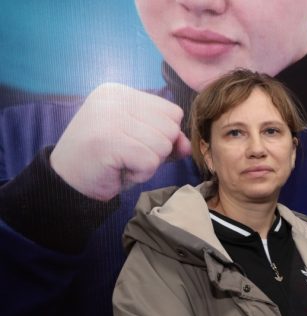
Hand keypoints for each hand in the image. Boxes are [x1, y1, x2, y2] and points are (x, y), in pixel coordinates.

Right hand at [50, 83, 191, 200]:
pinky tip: (118, 169)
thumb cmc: (107, 161)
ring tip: (122, 162)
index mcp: (122, 93)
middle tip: (127, 156)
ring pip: (163, 146)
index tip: (134, 144)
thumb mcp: (141, 145)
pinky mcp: (109, 140)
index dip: (163, 136)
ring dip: (148, 164)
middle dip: (157, 152)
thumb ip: (166, 140)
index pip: (172, 112)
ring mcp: (110, 117)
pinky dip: (140, 174)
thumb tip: (187, 144)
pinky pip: (150, 162)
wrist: (67, 179)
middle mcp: (116, 98)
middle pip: (171, 128)